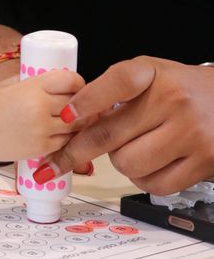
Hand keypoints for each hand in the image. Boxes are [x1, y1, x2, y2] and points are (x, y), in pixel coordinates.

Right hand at [0, 68, 83, 160]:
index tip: (76, 86)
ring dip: (78, 122)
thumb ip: (35, 82)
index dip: (78, 83)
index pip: (70, 81)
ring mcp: (41, 130)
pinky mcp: (40, 149)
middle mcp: (39, 108)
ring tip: (73, 119)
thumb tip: (60, 82)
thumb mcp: (10, 84)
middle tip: (79, 103)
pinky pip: (65, 143)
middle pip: (76, 103)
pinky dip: (67, 138)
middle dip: (81, 103)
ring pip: (76, 126)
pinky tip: (62, 133)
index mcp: (32, 87)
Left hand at [34, 57, 213, 193]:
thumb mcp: (150, 74)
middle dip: (77, 150)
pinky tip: (149, 165)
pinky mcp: (202, 161)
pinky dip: (143, 179)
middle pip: (110, 135)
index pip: (119, 81)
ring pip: (128, 164)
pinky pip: (154, 184)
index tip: (67, 116)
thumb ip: (115, 90)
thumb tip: (75, 118)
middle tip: (59, 159)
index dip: (88, 100)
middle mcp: (174, 100)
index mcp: (155, 74)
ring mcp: (190, 133)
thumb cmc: (181, 89)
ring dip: (120, 162)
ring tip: (131, 149)